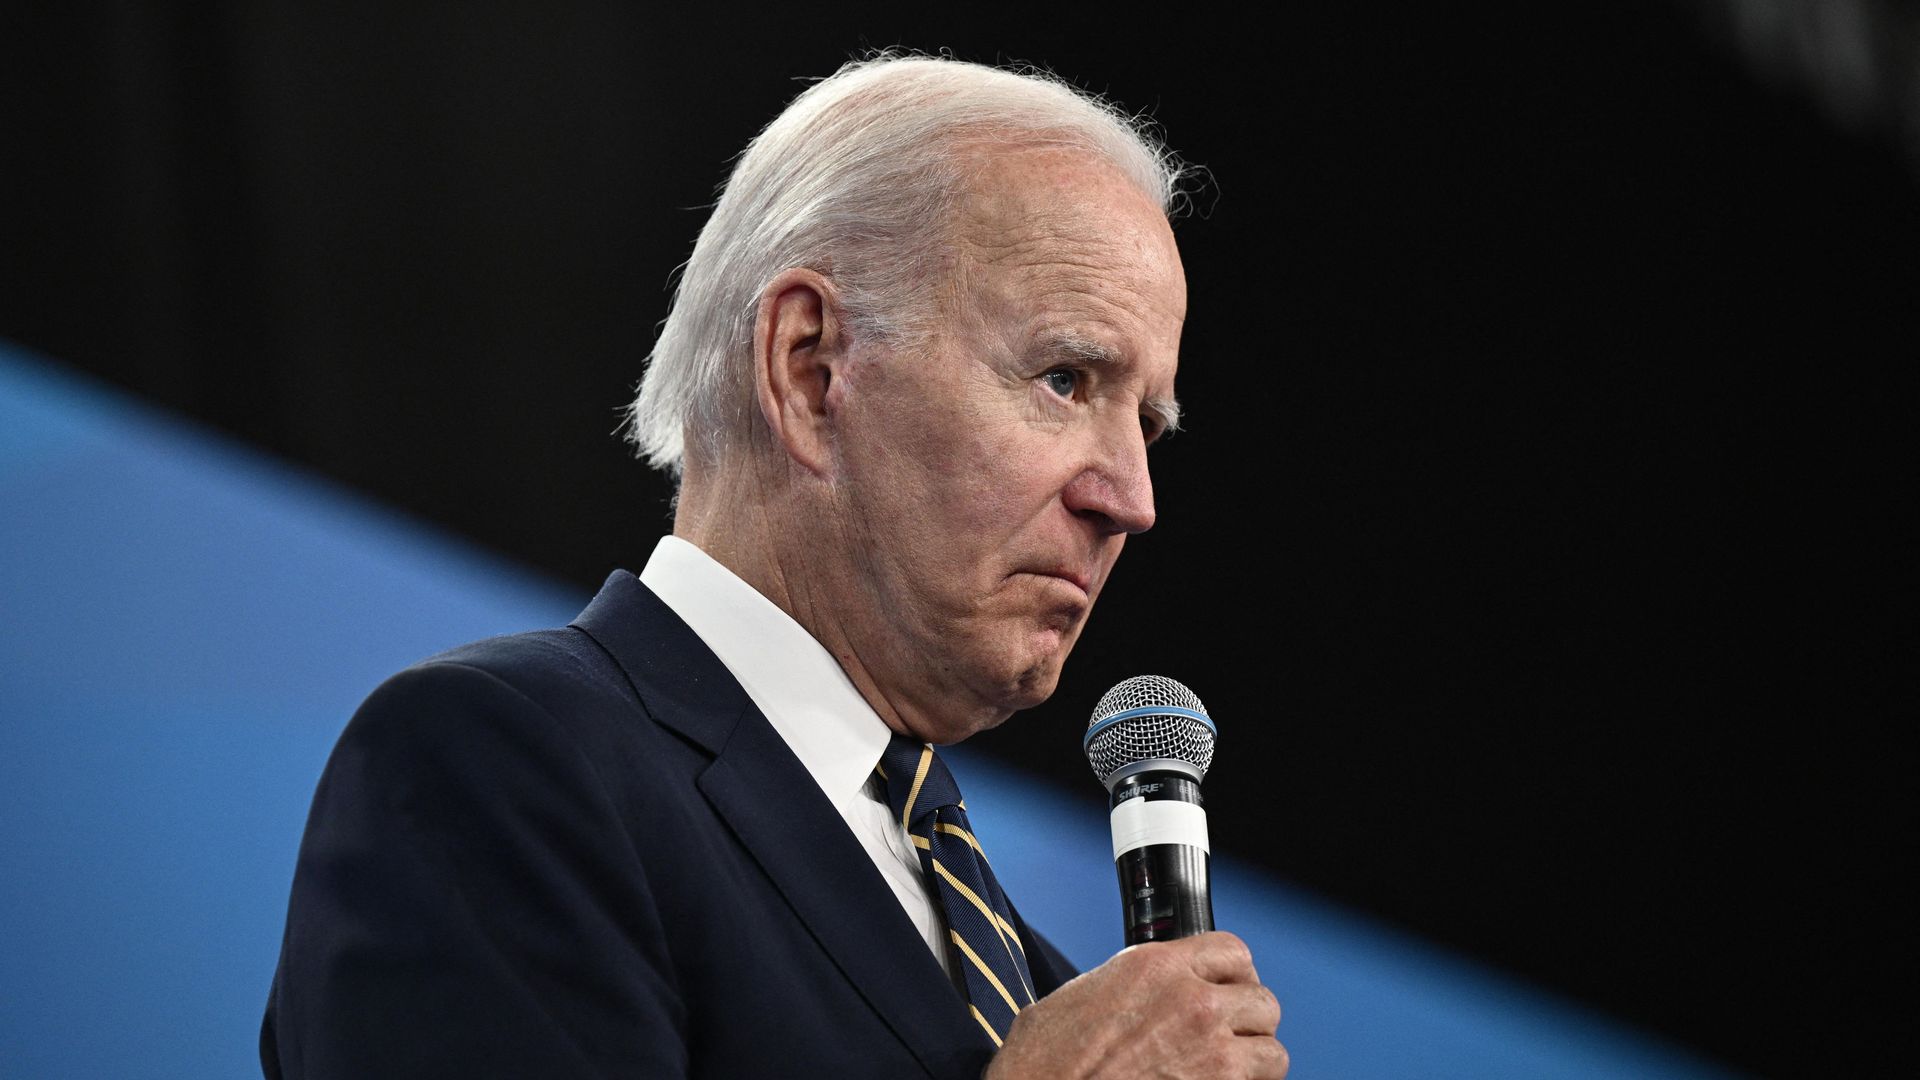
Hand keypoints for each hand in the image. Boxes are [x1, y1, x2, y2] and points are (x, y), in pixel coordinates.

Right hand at [985, 931, 1287, 1078]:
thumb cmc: (1046, 1059)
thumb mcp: (1084, 994)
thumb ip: (1131, 984)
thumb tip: (1142, 994)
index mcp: (1156, 966)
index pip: (1232, 950)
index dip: (1233, 972)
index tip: (1228, 986)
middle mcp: (1192, 1001)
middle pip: (1261, 999)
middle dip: (1248, 1018)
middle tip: (1230, 1033)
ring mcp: (1211, 1051)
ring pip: (1272, 1050)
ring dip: (1254, 1059)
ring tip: (1232, 1068)